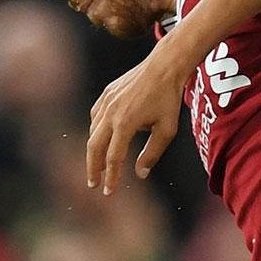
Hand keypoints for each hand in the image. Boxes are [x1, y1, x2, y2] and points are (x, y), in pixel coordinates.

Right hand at [88, 53, 193, 194]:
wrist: (163, 68)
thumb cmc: (168, 100)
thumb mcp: (166, 131)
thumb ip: (152, 154)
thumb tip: (139, 175)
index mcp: (125, 124)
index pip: (114, 158)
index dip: (110, 177)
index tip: (108, 192)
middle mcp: (110, 113)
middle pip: (94, 147)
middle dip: (93, 168)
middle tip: (93, 184)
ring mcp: (105, 102)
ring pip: (93, 132)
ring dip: (94, 151)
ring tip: (98, 166)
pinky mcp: (105, 95)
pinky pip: (95, 117)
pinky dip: (96, 132)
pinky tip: (101, 140)